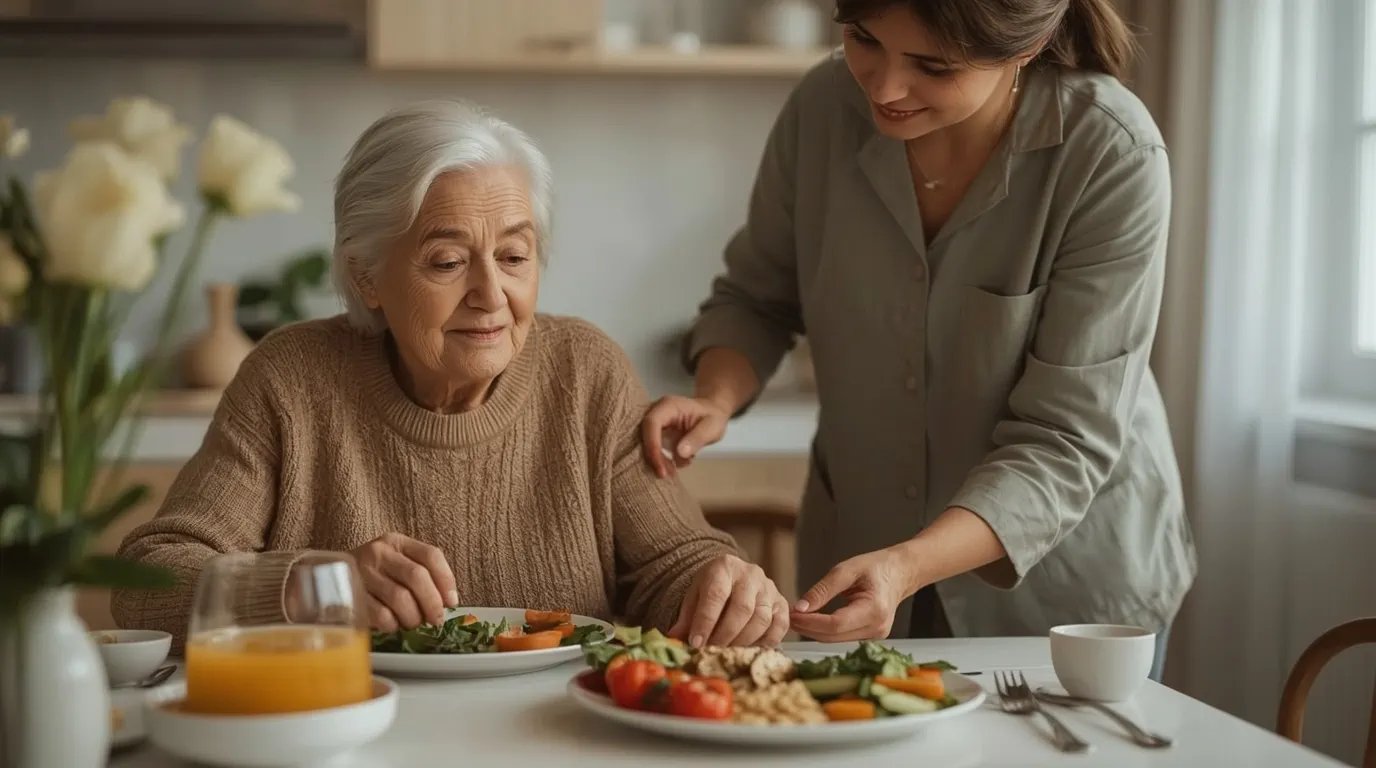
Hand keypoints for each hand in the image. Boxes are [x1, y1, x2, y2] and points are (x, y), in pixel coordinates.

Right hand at [351, 532, 458, 631]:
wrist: (324, 579)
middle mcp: (379, 552)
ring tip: (412, 623)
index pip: (431, 555)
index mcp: (396, 542)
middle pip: (417, 577)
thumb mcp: (395, 564)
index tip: (452, 602)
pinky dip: (392, 625)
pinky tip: (392, 625)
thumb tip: (448, 602)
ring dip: (413, 617)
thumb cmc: (372, 576)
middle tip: (436, 620)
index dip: (446, 580)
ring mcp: (362, 572)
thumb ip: (422, 575)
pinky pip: (381, 615)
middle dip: (432, 603)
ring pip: (400, 598)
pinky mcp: (350, 595)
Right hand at [640, 395, 729, 477]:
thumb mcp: (712, 427)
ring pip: (645, 444)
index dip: (652, 445)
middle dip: (653, 457)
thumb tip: (680, 452)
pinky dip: (661, 460)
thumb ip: (697, 438)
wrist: (711, 414)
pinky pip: (652, 448)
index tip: (660, 467)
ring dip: (657, 461)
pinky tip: (674, 467)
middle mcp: (656, 412)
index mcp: (668, 406)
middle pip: (643, 434)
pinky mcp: (656, 434)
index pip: (652, 423)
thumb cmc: (712, 418)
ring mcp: (654, 423)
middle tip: (665, 475)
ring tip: (672, 473)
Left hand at [668, 554, 789, 647]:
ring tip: (728, 653)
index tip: (696, 643)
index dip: (705, 622)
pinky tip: (750, 649)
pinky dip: (766, 642)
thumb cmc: (711, 589)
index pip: (715, 595)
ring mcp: (768, 587)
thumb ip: (686, 618)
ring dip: (743, 641)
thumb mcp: (694, 596)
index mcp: (723, 567)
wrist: (732, 576)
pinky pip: (779, 626)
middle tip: (712, 651)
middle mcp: (750, 574)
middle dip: (725, 635)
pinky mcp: (781, 602)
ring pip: (761, 619)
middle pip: (742, 609)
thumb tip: (675, 639)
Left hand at [789, 546, 917, 642]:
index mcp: (874, 609)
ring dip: (813, 631)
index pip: (835, 624)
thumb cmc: (876, 567)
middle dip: (808, 628)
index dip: (810, 622)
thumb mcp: (846, 570)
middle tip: (788, 616)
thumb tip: (800, 608)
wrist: (900, 573)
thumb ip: (823, 590)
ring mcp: (875, 635)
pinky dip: (824, 631)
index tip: (792, 614)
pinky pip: (841, 637)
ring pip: (835, 640)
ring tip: (796, 617)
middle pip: (833, 636)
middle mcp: (877, 628)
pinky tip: (811, 620)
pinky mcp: (870, 636)